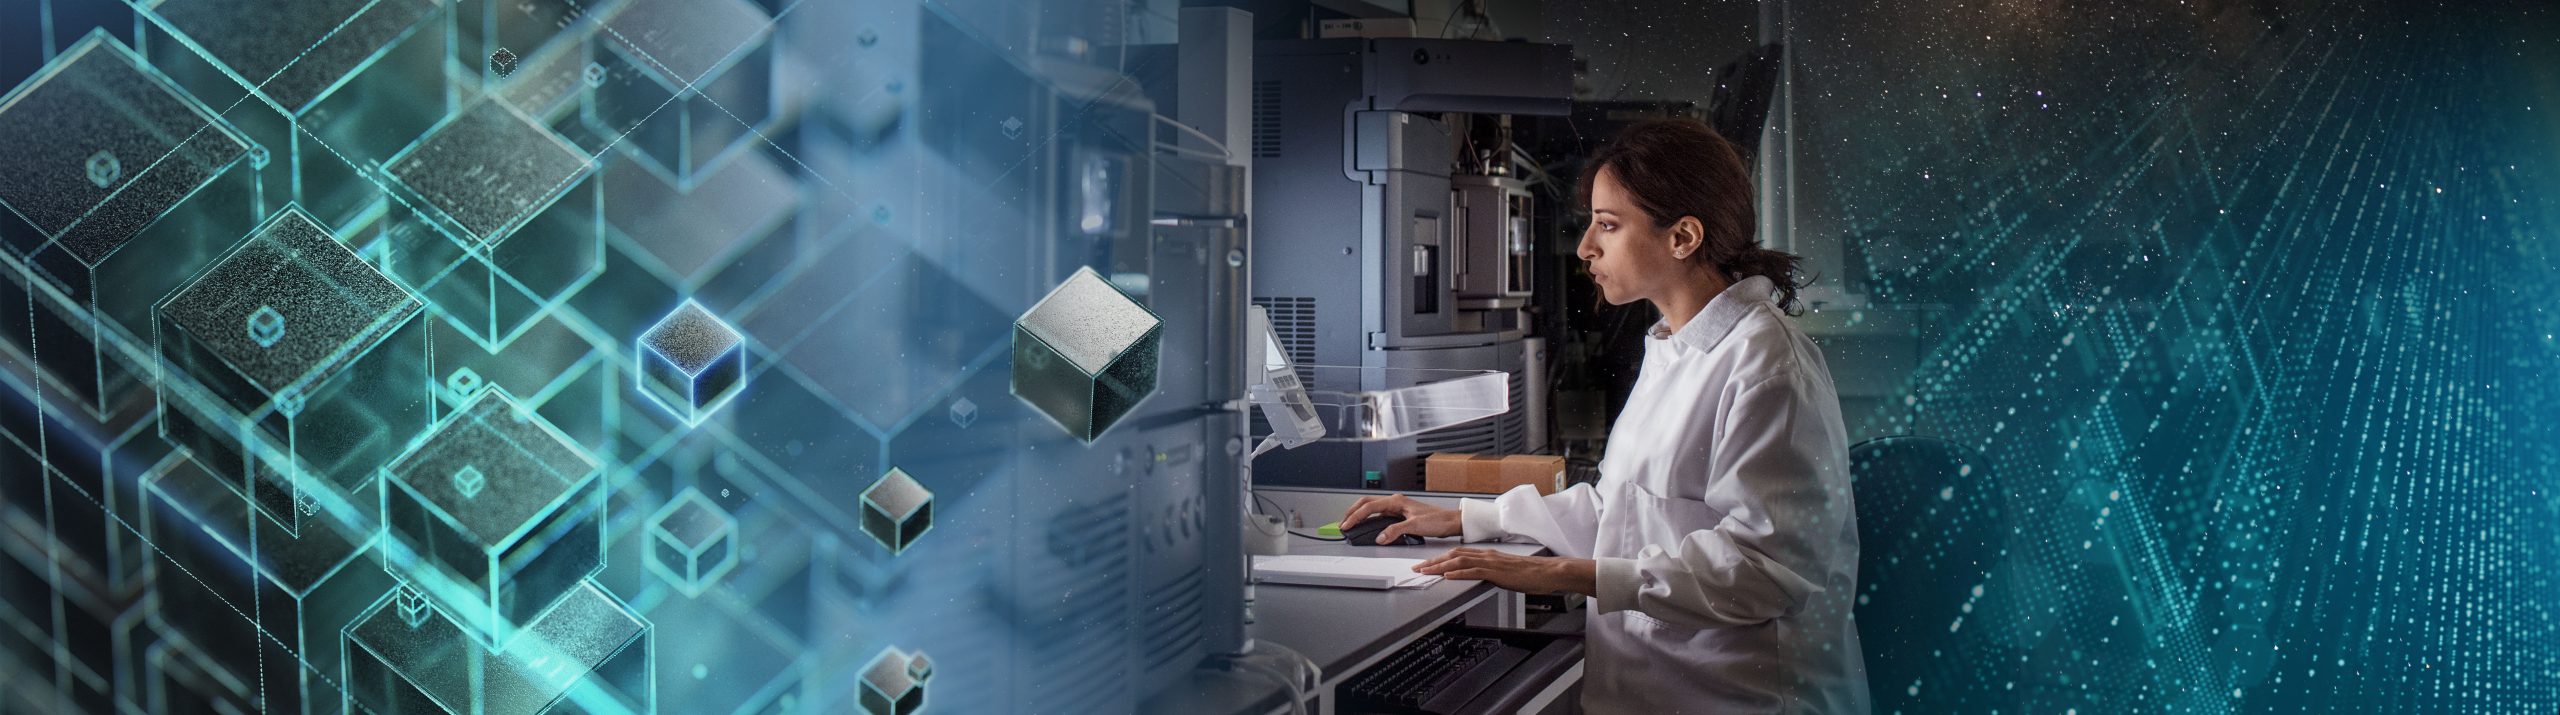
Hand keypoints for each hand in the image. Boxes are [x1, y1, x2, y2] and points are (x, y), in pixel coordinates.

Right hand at [1339, 493, 1460, 543]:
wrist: (1450, 522)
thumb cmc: (1437, 520)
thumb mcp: (1414, 526)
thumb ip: (1394, 531)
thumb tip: (1379, 537)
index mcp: (1396, 501)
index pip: (1369, 507)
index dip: (1355, 516)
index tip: (1346, 525)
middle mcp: (1395, 501)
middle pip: (1367, 503)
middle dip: (1353, 512)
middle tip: (1343, 523)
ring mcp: (1397, 507)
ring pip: (1373, 508)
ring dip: (1360, 515)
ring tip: (1351, 524)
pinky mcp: (1400, 514)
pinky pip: (1380, 515)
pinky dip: (1370, 519)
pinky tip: (1368, 526)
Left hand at [1414, 548, 1595, 595]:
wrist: (1549, 572)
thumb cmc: (1532, 573)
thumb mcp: (1506, 572)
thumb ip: (1491, 572)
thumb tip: (1478, 577)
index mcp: (1489, 555)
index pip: (1458, 553)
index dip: (1440, 557)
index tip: (1426, 563)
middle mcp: (1487, 555)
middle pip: (1454, 554)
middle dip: (1433, 561)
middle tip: (1418, 567)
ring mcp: (1492, 563)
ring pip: (1460, 561)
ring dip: (1440, 566)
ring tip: (1426, 571)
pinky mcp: (1498, 572)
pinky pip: (1474, 571)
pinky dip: (1459, 573)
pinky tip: (1448, 576)